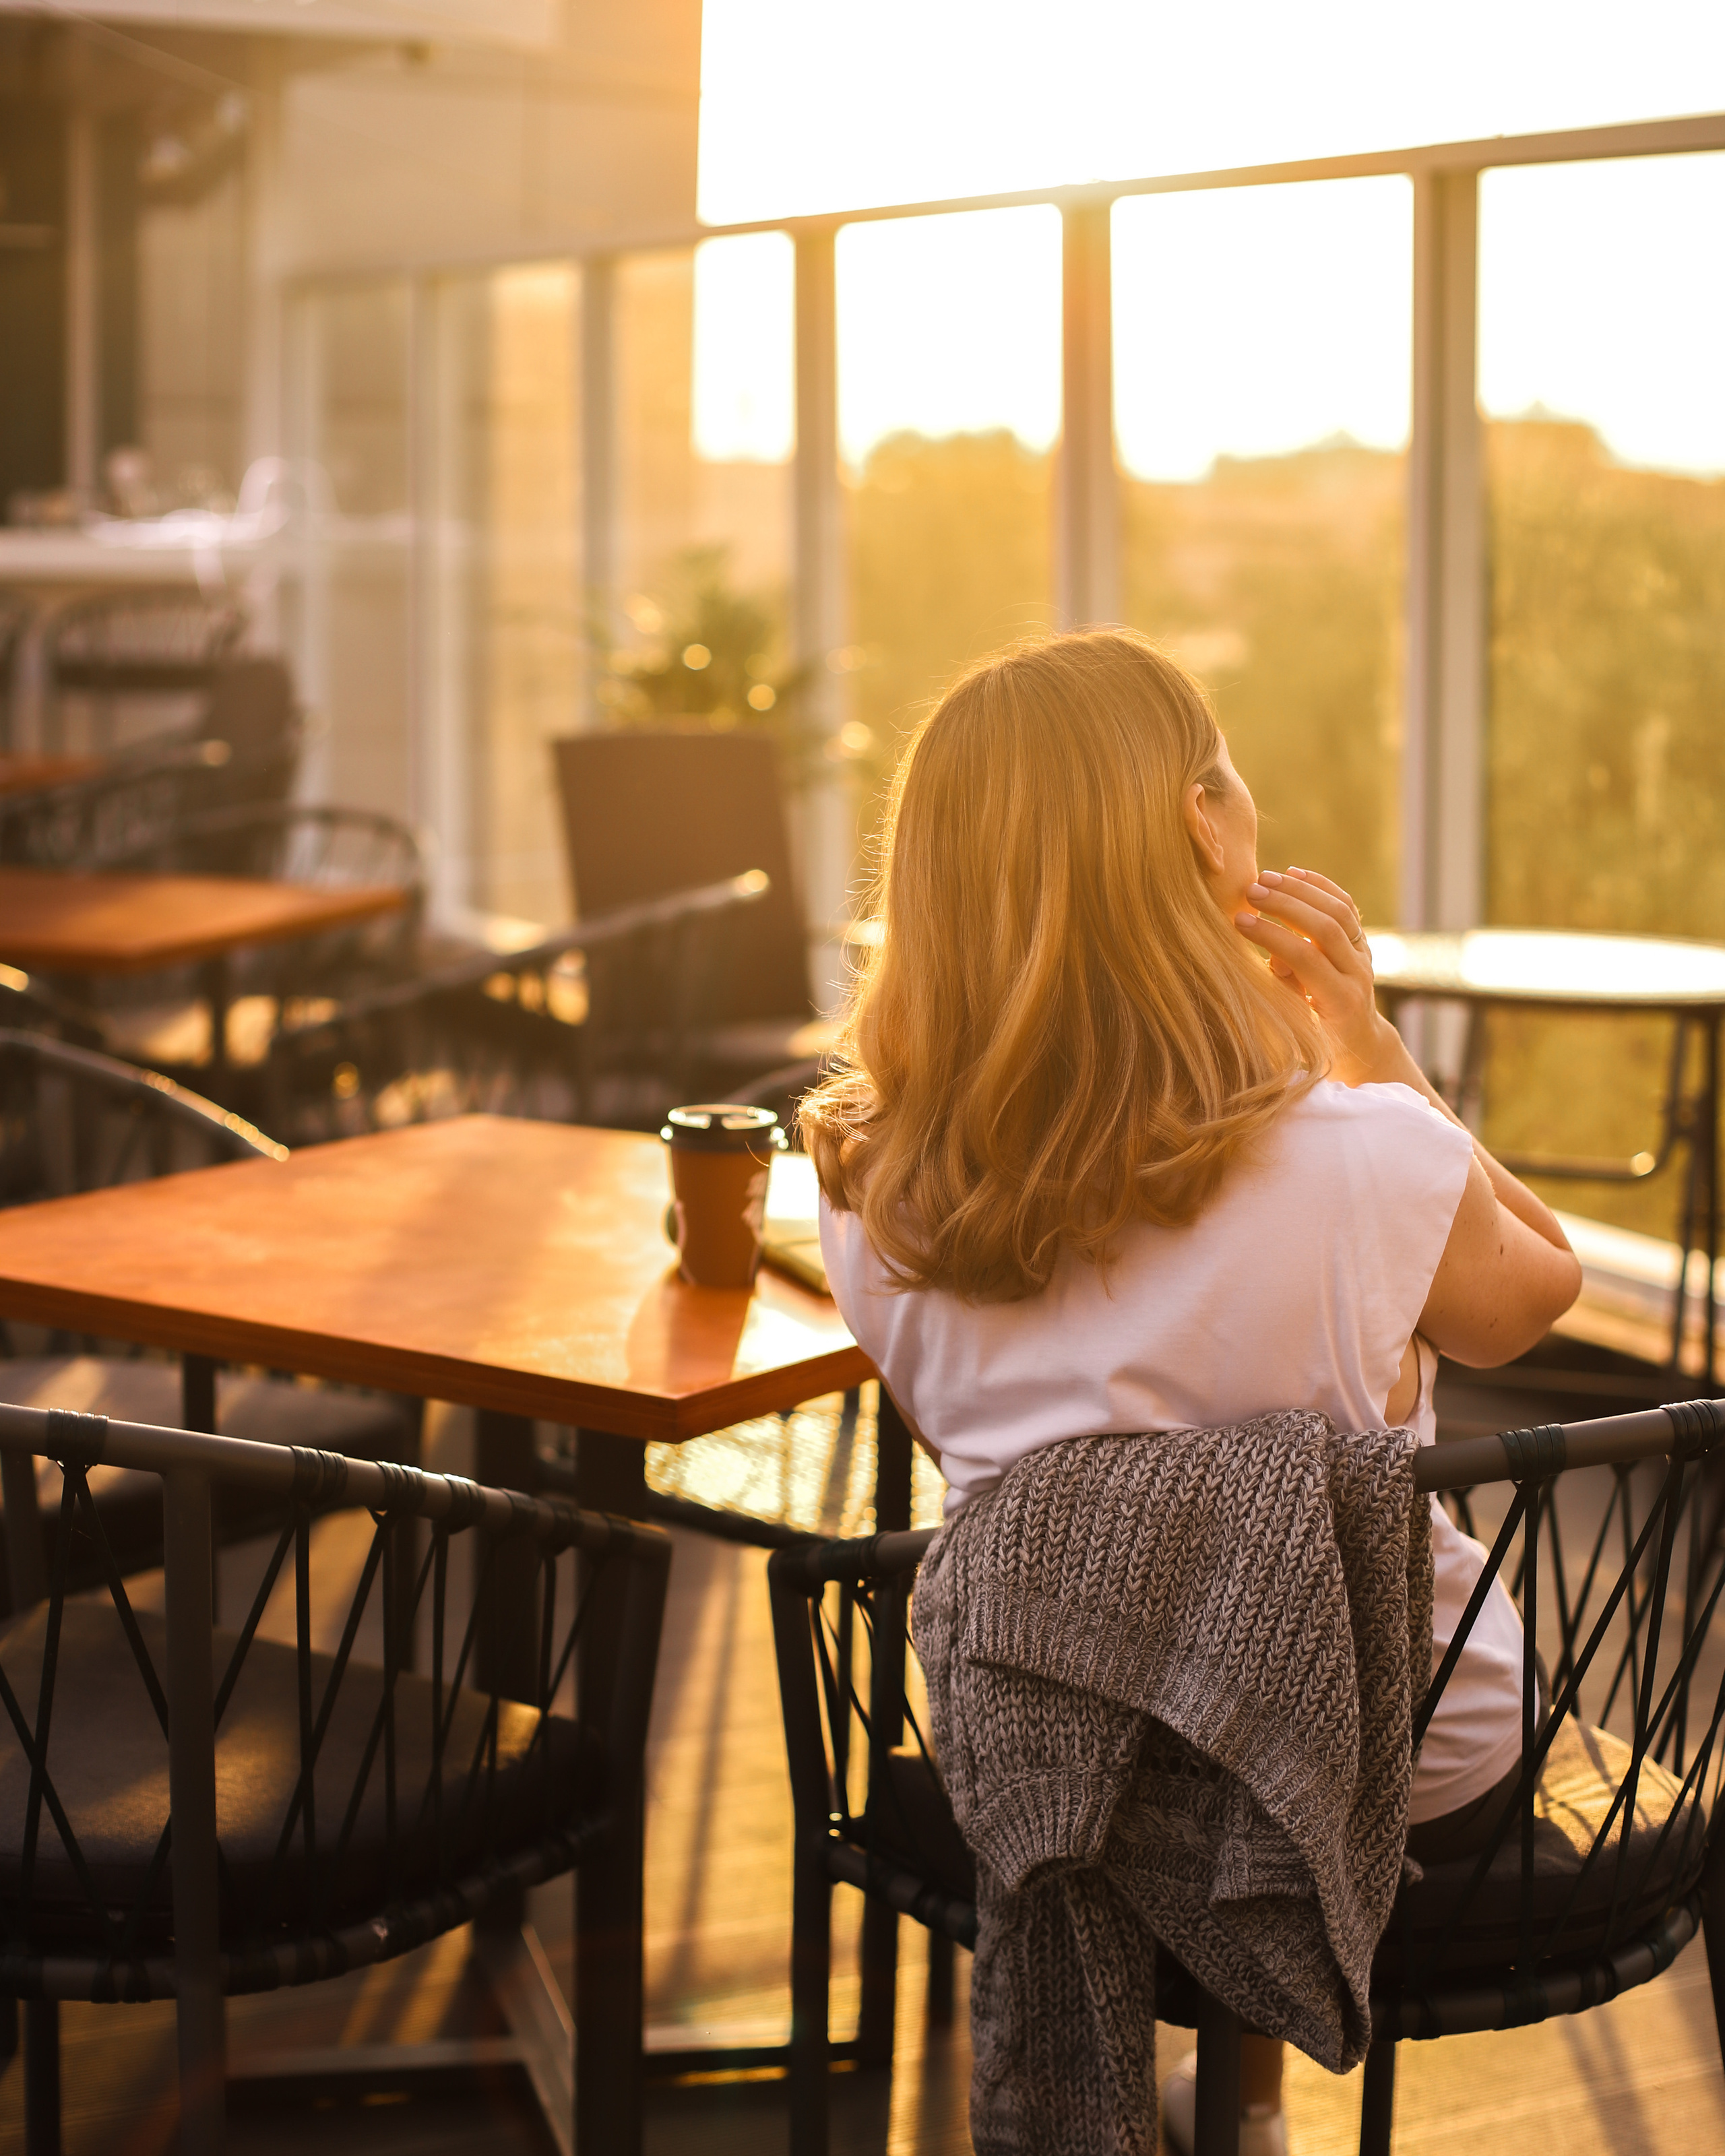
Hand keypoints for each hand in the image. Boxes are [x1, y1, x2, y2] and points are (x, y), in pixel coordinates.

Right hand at [1232, 865, 1395, 1083]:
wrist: (1357, 1039)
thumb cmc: (1317, 1040)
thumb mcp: (1296, 1025)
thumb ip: (1285, 990)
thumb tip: (1276, 956)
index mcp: (1340, 1000)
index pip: (1306, 957)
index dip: (1271, 936)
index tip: (1239, 920)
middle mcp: (1359, 974)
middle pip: (1326, 926)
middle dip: (1286, 905)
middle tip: (1251, 892)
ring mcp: (1364, 955)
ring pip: (1339, 910)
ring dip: (1300, 890)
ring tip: (1266, 879)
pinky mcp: (1363, 941)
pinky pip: (1346, 905)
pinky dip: (1321, 885)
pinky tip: (1294, 873)